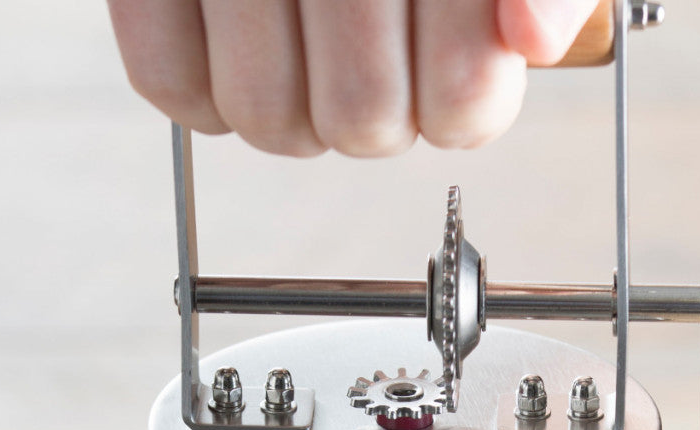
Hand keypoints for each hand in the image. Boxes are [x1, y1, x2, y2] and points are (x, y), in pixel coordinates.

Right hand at [106, 0, 598, 155]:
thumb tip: (531, 38)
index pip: (460, 97)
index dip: (463, 108)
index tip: (459, 75)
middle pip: (362, 121)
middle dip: (378, 113)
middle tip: (378, 63)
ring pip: (268, 116)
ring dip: (295, 113)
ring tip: (310, 54)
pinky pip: (168, 79)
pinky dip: (204, 93)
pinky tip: (240, 53)